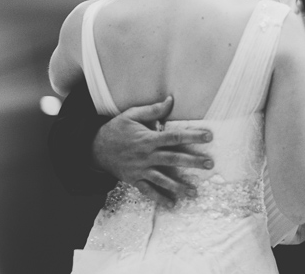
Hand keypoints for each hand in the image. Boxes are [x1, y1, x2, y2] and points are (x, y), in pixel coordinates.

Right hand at [92, 96, 213, 205]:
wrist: (95, 148)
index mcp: (148, 138)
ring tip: (194, 193)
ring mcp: (141, 169)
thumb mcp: (131, 115)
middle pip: (174, 159)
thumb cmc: (116, 129)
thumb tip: (171, 100)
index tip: (208, 136)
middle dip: (193, 162)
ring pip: (163, 179)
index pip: (175, 136)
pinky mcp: (135, 179)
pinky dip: (160, 198)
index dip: (192, 136)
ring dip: (180, 186)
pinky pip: (148, 191)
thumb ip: (153, 110)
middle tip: (209, 165)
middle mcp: (147, 155)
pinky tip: (172, 205)